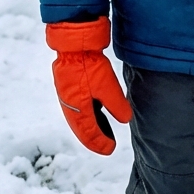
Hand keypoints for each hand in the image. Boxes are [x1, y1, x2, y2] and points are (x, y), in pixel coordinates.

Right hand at [45, 17, 131, 154]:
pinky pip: (79, 108)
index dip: (100, 142)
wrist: (75, 43)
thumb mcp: (107, 86)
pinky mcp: (70, 87)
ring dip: (92, 127)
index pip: (89, 132)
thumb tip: (125, 120)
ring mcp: (68, 97)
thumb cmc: (90, 64)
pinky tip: (97, 114)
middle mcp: (70, 106)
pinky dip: (89, 115)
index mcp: (77, 109)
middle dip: (95, 139)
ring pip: (80, 119)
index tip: (110, 149)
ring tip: (104, 133)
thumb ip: (116, 105)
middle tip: (106, 146)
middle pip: (82, 128)